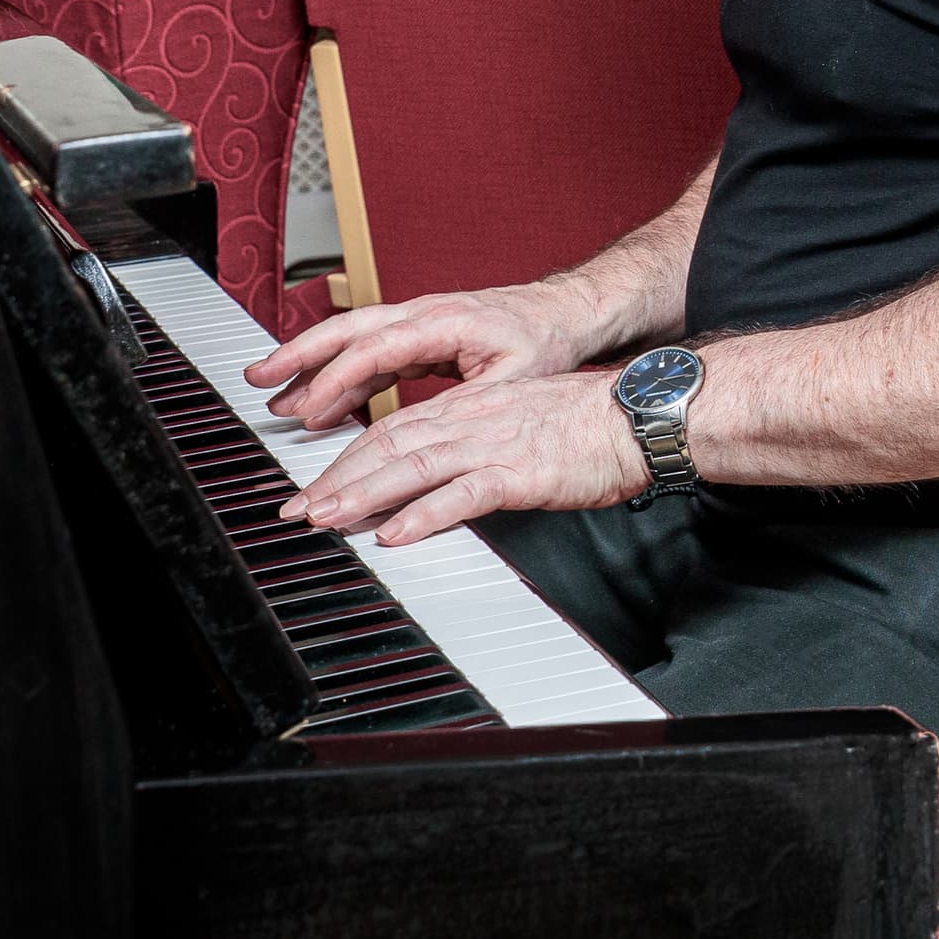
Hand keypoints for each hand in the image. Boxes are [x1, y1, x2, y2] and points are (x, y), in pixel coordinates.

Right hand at [245, 279, 592, 429]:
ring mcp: (418, 323)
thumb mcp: (515, 379)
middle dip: (300, 353)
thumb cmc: (546, 341)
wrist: (566, 314)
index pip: (378, 346)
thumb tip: (433, 432)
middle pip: (349, 330)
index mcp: (444, 321)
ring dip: (310, 362)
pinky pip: (368, 352)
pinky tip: (316, 399)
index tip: (310, 406)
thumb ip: (467, 402)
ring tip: (270, 391)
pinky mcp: (420, 338)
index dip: (340, 377)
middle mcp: (424, 315)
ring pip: (352, 338)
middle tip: (258, 378)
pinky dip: (338, 373)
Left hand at [282, 368, 649, 543]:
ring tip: (326, 518)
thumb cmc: (591, 424)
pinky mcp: (522, 473)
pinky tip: (396, 532)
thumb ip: (478, 441)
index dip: (348, 456)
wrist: (641, 417)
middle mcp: (475, 419)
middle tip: (297, 508)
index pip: (394, 428)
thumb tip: (442, 470)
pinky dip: (424, 514)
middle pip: (389, 444)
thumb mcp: (521, 421)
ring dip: (363, 493)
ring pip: (413, 465)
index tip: (315, 483)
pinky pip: (463, 494)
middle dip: (336, 478)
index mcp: (473, 406)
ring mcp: (496, 444)